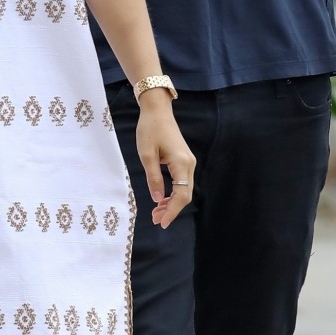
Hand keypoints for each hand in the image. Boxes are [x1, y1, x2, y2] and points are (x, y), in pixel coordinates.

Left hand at [135, 94, 195, 228]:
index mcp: (181, 163)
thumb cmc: (150, 129)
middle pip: (185, 195)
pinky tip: (161, 200)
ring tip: (156, 213)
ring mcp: (188, 162)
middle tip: (156, 220)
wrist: (157, 111)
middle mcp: (189, 164)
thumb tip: (157, 199)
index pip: (181, 194)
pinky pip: (182, 183)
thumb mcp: (146, 154)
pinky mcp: (184, 161)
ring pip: (184, 190)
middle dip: (171, 210)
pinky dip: (173, 194)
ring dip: (171, 203)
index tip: (162, 223)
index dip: (172, 211)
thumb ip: (153, 177)